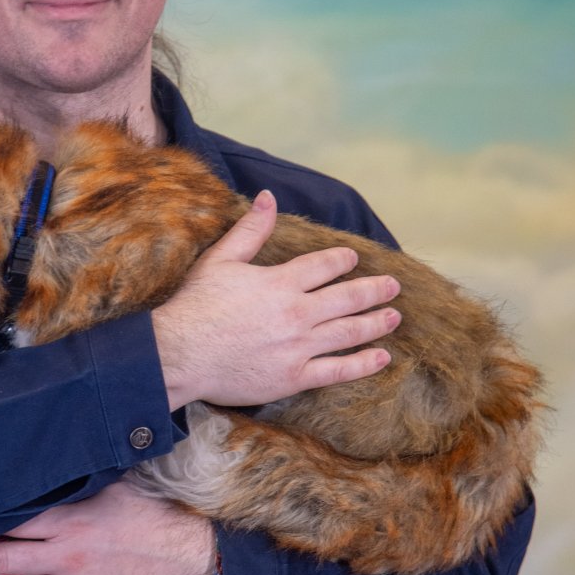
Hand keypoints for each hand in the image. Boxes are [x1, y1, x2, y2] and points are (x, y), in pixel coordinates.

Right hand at [152, 190, 400, 410]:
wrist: (180, 354)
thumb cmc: (195, 306)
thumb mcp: (220, 260)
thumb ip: (250, 230)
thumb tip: (268, 197)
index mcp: (281, 282)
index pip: (324, 265)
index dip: (342, 260)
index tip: (354, 258)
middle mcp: (297, 312)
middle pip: (347, 298)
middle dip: (374, 290)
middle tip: (393, 286)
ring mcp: (299, 347)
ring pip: (350, 332)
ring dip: (376, 322)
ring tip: (394, 316)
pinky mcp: (294, 376)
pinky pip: (338, 371)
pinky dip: (364, 364)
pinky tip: (382, 357)